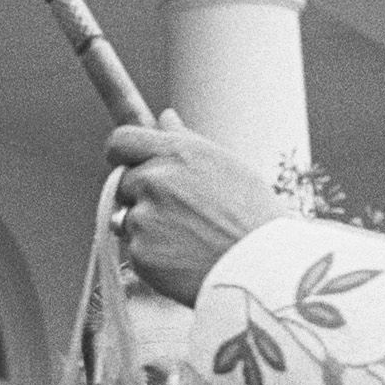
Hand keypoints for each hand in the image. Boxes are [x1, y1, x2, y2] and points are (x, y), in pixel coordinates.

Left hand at [105, 113, 283, 306]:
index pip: (121, 141)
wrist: (264, 267)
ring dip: (147, 228)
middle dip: (142, 196)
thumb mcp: (226, 166)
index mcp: (176, 153)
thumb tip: (165, 117)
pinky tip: (184, 260)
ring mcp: (144, 217)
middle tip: (180, 216)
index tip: (131, 165)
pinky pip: (135, 250)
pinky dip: (153, 256)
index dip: (122, 154)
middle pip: (125, 183)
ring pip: (127, 219)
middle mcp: (155, 180)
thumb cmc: (253, 215)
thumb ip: (186, 141)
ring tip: (188, 240)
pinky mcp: (140, 251)